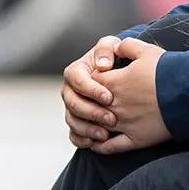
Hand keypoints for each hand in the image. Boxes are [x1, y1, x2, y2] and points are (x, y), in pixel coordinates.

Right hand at [62, 34, 121, 148]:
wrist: (119, 76)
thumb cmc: (114, 59)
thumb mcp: (111, 46)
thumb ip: (107, 48)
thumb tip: (103, 65)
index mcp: (75, 71)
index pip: (76, 79)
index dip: (90, 89)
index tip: (109, 97)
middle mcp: (70, 91)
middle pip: (73, 103)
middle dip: (91, 112)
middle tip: (111, 119)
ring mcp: (72, 108)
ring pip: (72, 120)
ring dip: (88, 129)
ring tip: (106, 134)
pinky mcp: (77, 123)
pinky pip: (74, 135)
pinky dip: (82, 140)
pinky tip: (95, 143)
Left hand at [93, 38, 170, 154]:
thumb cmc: (168, 71)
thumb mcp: (147, 50)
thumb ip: (126, 46)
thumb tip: (116, 48)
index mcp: (114, 82)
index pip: (90, 83)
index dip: (91, 82)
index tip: (98, 82)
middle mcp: (114, 104)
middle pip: (90, 106)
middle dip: (89, 105)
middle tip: (93, 103)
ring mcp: (124, 123)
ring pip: (97, 128)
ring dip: (91, 127)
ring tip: (91, 125)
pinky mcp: (135, 139)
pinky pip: (111, 147)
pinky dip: (101, 147)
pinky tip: (97, 144)